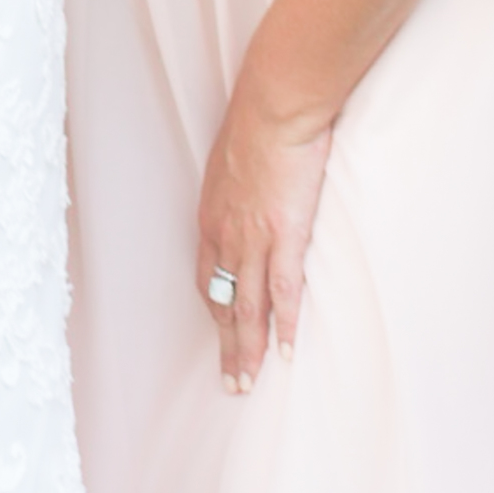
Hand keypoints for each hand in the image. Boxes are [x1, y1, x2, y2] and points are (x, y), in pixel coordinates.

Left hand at [196, 90, 333, 388]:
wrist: (274, 108)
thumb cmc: (257, 123)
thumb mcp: (233, 159)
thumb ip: (238, 185)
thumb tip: (249, 190)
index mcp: (211, 217)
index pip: (207, 276)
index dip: (214, 310)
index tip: (220, 334)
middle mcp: (225, 236)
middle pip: (221, 303)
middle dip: (227, 346)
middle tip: (231, 383)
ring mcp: (254, 240)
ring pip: (246, 308)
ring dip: (247, 350)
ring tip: (248, 384)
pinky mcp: (285, 237)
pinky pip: (282, 292)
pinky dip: (283, 326)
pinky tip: (286, 353)